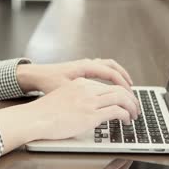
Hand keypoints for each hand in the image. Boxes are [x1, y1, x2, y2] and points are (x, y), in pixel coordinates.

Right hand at [0, 78, 139, 152]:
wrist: (34, 118)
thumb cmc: (44, 113)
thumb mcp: (62, 97)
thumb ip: (76, 98)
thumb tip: (86, 108)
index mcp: (80, 83)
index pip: (107, 84)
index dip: (120, 92)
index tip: (124, 100)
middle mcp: (86, 89)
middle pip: (118, 88)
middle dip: (131, 98)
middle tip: (135, 108)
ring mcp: (89, 101)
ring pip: (121, 98)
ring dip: (131, 107)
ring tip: (134, 115)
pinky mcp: (90, 115)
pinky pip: (116, 111)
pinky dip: (125, 115)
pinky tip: (126, 121)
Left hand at [17, 59, 133, 93]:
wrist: (35, 75)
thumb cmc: (48, 82)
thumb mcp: (67, 91)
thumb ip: (84, 97)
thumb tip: (101, 105)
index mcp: (86, 67)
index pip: (111, 74)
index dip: (123, 86)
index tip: (130, 97)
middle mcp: (88, 63)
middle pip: (114, 68)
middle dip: (125, 80)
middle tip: (132, 94)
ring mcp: (85, 65)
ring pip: (109, 66)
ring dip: (119, 76)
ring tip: (127, 88)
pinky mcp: (82, 70)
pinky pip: (102, 69)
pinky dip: (111, 75)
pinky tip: (112, 86)